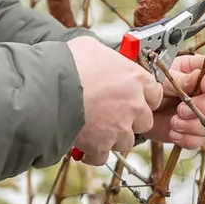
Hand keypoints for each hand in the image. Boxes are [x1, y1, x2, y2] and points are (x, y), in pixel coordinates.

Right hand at [67, 35, 164, 165]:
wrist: (49, 87)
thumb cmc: (69, 63)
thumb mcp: (91, 47)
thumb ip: (105, 58)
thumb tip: (101, 58)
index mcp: (136, 78)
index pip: (155, 94)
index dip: (143, 98)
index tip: (134, 99)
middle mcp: (134, 105)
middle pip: (144, 121)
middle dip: (130, 121)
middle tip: (112, 116)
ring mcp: (120, 127)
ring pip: (125, 141)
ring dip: (112, 138)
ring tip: (94, 130)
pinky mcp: (102, 145)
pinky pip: (102, 156)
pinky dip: (93, 153)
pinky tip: (84, 144)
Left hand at [143, 55, 204, 149]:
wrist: (134, 109)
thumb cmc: (146, 85)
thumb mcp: (159, 78)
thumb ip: (177, 79)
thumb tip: (197, 79)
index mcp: (194, 71)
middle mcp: (201, 91)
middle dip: (203, 106)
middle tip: (181, 110)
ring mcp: (199, 112)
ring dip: (194, 125)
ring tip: (174, 123)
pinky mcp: (192, 130)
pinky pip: (201, 139)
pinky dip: (188, 139)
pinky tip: (174, 134)